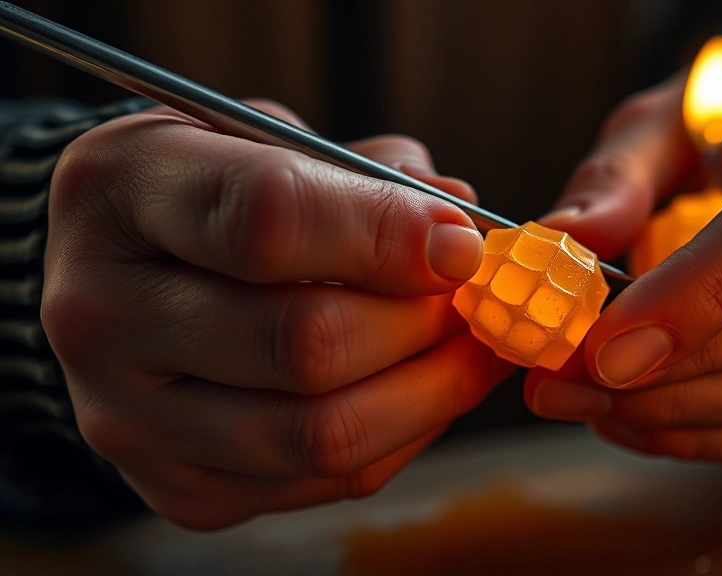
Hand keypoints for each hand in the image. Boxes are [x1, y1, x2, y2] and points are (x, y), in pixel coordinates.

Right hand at [42, 101, 511, 527]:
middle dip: (420, 322)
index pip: (268, 220)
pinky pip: (327, 481)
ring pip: (323, 433)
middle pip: (305, 343)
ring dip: (429, 390)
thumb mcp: (272, 140)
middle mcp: (101, 314)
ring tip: (467, 347)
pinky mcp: (179, 488)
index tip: (461, 244)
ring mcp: (129, 418)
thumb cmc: (215, 194)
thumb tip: (460, 236)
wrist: (129, 277)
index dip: (388, 234)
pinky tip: (420, 389)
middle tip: (469, 298)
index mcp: (120, 192)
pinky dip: (402, 436)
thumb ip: (367, 174)